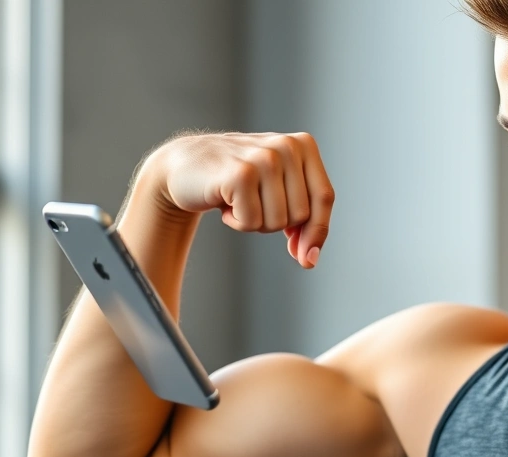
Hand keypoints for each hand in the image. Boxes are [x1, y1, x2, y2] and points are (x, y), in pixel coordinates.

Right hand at [147, 131, 334, 268]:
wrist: (183, 168)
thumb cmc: (235, 181)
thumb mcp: (277, 191)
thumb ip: (302, 219)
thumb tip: (310, 259)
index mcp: (303, 145)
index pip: (324, 197)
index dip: (318, 231)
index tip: (306, 258)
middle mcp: (287, 146)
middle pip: (301, 215)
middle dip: (276, 223)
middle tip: (253, 205)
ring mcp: (264, 158)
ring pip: (278, 222)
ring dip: (255, 222)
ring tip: (238, 201)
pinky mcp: (240, 174)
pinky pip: (252, 222)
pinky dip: (236, 222)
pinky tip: (224, 202)